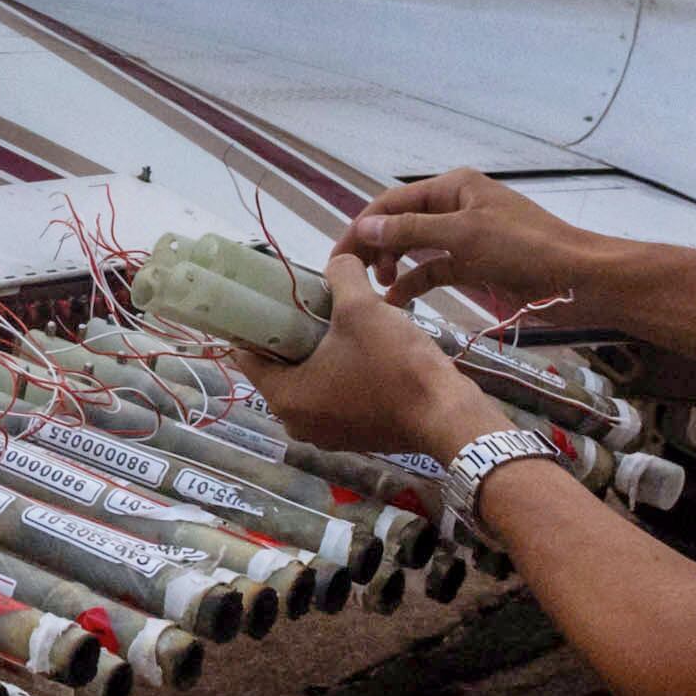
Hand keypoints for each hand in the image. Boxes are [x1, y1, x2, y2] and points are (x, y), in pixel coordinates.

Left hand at [244, 243, 492, 461]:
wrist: (448, 414)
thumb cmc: (395, 364)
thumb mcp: (362, 308)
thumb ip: (341, 276)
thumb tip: (338, 261)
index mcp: (285, 398)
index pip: (248, 357)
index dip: (253, 324)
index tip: (265, 298)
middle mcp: (298, 423)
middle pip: (279, 369)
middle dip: (291, 335)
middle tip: (306, 302)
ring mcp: (328, 434)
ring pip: (310, 382)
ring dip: (318, 353)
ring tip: (335, 318)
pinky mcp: (356, 435)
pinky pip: (335, 397)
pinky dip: (340, 373)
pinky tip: (359, 346)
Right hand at [336, 169, 616, 328]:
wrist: (578, 279)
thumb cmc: (524, 248)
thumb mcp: (464, 236)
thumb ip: (411, 232)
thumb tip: (364, 227)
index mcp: (454, 187)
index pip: (393, 202)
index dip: (362, 226)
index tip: (337, 257)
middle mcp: (456, 207)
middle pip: (401, 224)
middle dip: (374, 247)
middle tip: (350, 278)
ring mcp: (466, 238)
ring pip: (415, 249)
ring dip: (393, 266)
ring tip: (376, 291)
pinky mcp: (476, 266)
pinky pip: (435, 270)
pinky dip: (415, 282)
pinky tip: (397, 302)